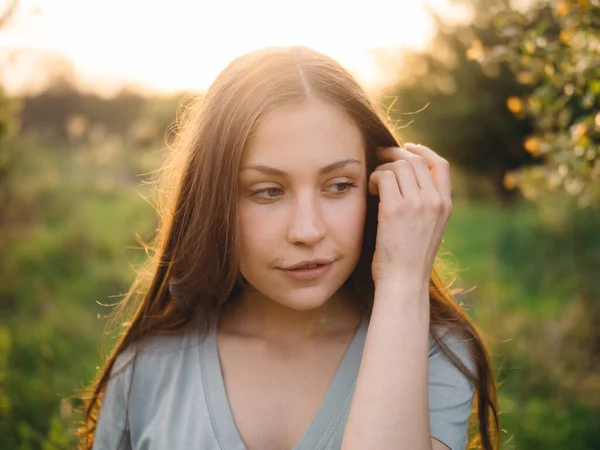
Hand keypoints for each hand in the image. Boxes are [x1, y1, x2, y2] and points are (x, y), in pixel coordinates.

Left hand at [368, 143, 451, 288]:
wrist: (404, 281)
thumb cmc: (409, 259)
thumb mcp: (428, 229)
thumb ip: (425, 206)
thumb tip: (407, 182)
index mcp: (445, 205)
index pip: (440, 165)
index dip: (423, 151)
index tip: (407, 148)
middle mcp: (434, 201)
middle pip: (416, 161)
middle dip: (395, 154)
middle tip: (378, 157)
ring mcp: (417, 204)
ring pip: (399, 166)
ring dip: (382, 168)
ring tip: (374, 182)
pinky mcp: (395, 209)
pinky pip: (384, 176)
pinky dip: (374, 178)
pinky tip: (370, 190)